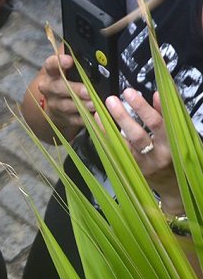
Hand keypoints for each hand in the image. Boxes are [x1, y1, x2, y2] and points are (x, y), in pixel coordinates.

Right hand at [36, 49, 94, 138]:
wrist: (54, 102)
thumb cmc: (65, 79)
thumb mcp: (67, 66)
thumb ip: (76, 55)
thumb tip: (93, 45)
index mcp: (51, 72)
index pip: (51, 65)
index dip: (59, 62)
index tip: (68, 60)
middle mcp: (50, 88)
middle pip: (59, 88)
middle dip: (74, 90)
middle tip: (87, 90)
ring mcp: (55, 104)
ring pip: (67, 106)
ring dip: (82, 105)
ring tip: (95, 104)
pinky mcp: (64, 118)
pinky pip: (75, 119)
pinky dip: (86, 118)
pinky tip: (96, 116)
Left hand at [105, 90, 182, 213]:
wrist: (174, 185)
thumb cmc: (177, 154)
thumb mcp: (178, 134)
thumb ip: (168, 115)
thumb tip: (157, 95)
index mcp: (173, 144)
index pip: (158, 123)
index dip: (144, 107)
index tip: (131, 93)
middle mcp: (158, 156)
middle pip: (138, 135)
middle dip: (123, 116)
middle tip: (112, 100)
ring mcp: (143, 165)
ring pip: (124, 146)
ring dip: (110, 128)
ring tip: (100, 112)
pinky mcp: (132, 170)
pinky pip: (116, 153)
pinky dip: (107, 138)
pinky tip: (99, 126)